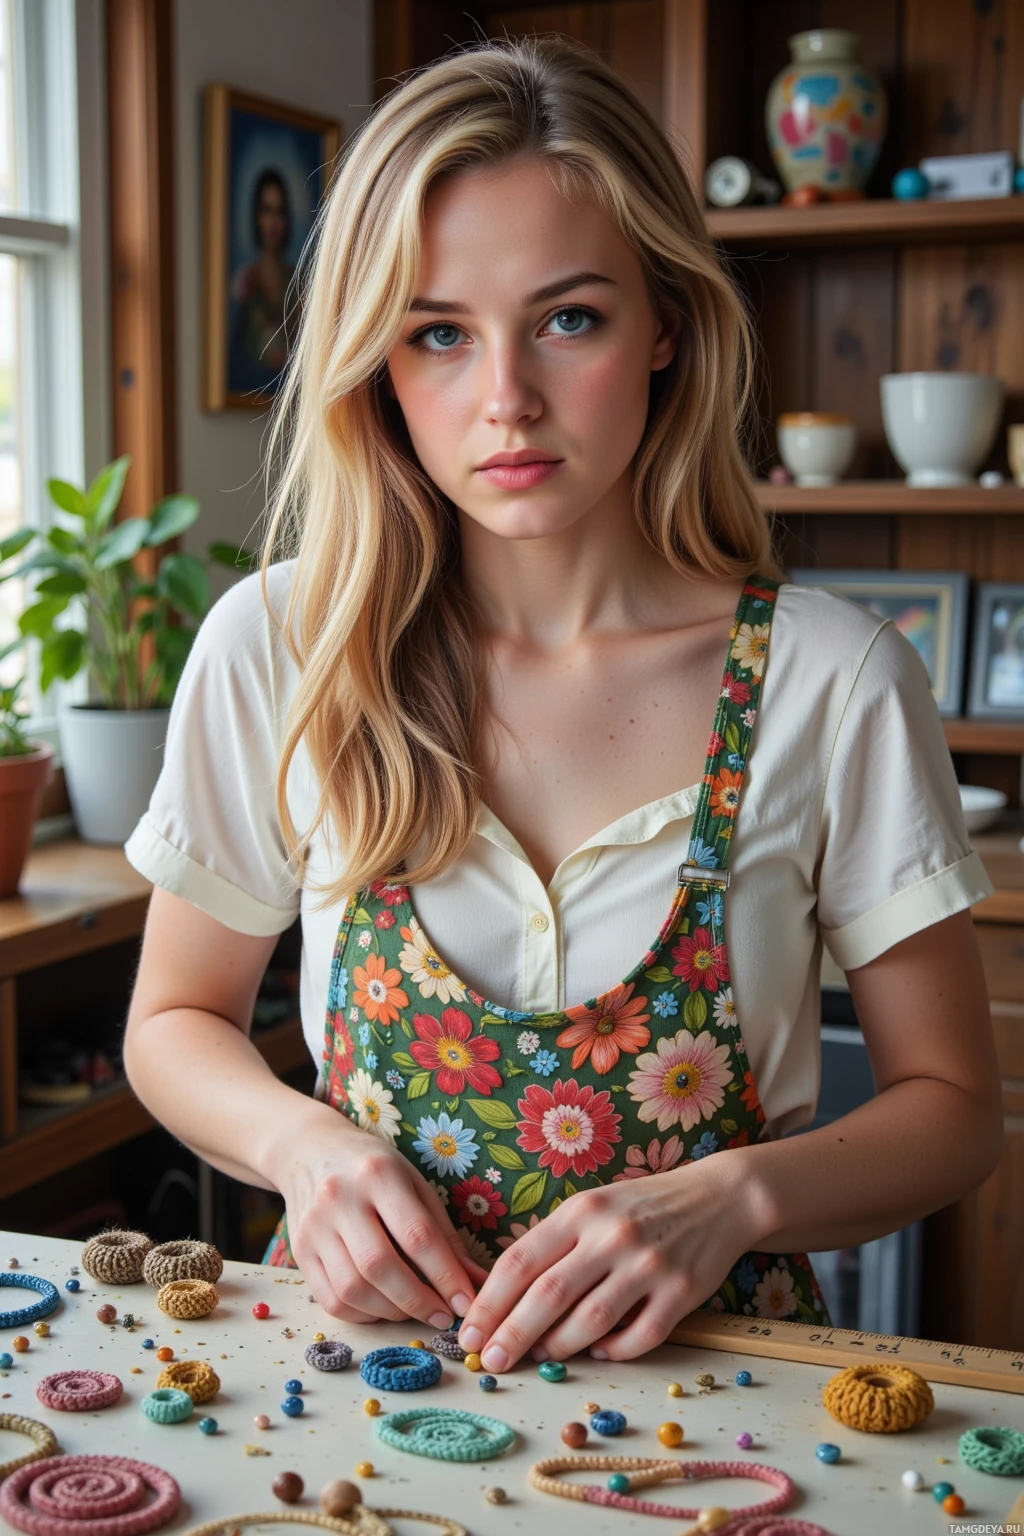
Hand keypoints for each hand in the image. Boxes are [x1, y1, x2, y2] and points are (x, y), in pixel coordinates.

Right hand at [275, 1103, 488, 1327]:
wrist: (310, 1150)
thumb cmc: (373, 1167)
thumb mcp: (414, 1183)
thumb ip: (445, 1234)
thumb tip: (478, 1281)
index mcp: (378, 1174)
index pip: (416, 1235)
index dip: (445, 1275)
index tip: (466, 1303)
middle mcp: (340, 1199)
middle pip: (380, 1265)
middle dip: (417, 1301)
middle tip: (443, 1317)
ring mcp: (314, 1226)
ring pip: (352, 1289)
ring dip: (390, 1312)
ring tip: (414, 1311)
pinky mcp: (299, 1251)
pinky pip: (330, 1299)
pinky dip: (361, 1314)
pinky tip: (382, 1308)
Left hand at [456, 1150, 758, 1370]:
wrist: (719, 1197)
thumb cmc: (643, 1206)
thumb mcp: (594, 1206)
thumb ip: (555, 1244)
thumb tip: (508, 1299)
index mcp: (582, 1210)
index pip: (521, 1260)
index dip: (489, 1301)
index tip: (470, 1331)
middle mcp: (612, 1236)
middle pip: (548, 1295)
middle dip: (512, 1334)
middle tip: (490, 1360)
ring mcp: (649, 1266)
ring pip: (590, 1322)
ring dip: (558, 1347)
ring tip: (540, 1357)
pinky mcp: (681, 1294)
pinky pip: (638, 1337)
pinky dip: (612, 1352)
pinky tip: (598, 1352)